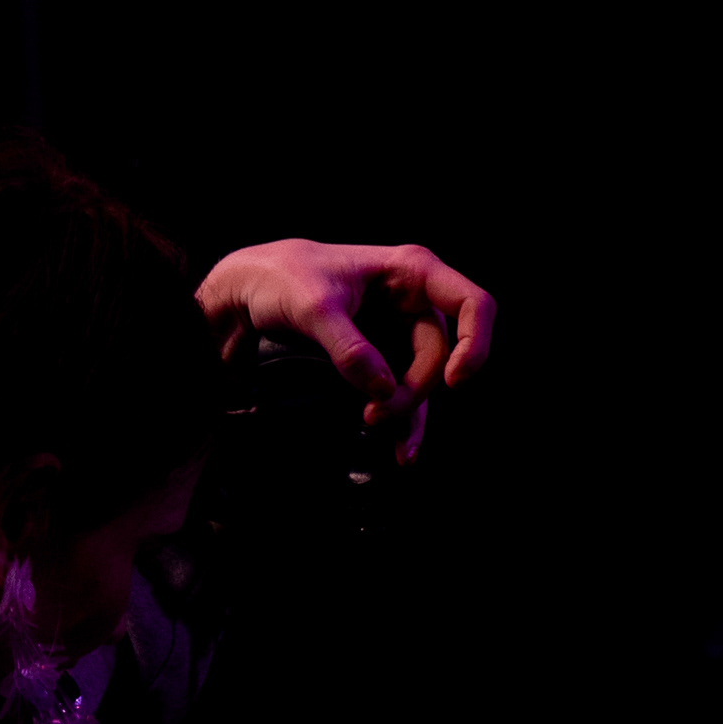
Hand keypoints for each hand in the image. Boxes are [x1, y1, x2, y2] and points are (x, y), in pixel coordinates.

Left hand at [196, 239, 495, 464]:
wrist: (247, 292)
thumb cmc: (281, 281)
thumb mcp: (312, 309)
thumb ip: (349, 348)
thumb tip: (384, 391)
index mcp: (410, 272)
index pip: (471, 304)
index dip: (474, 345)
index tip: (453, 383)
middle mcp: (411, 301)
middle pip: (439, 355)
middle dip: (414, 391)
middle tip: (372, 418)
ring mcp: (396, 331)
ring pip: (423, 379)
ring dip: (407, 413)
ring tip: (384, 441)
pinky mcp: (377, 358)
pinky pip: (401, 391)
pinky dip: (401, 421)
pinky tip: (400, 452)